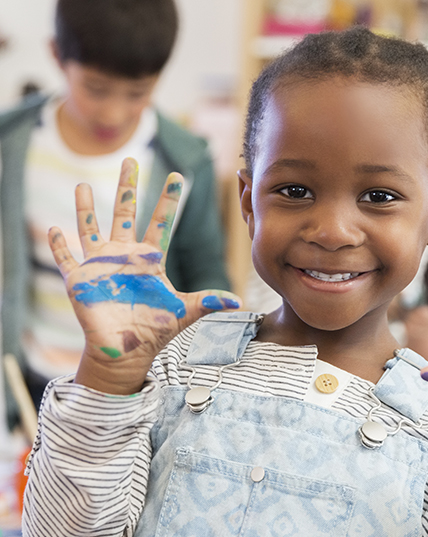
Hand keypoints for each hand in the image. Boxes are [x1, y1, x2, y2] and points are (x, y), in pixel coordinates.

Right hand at [49, 158, 240, 393]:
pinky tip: (52, 229)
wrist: (127, 350)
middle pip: (125, 213)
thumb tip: (239, 301)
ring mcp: (101, 265)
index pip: (160, 222)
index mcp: (150, 258)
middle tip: (130, 159)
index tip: (177, 176)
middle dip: (127, 187)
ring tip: (83, 184)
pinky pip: (65, 259)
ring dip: (86, 208)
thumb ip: (208, 301)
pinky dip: (58, 246)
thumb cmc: (155, 329)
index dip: (168, 200)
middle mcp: (125, 255)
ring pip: (91, 228)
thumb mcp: (184, 312)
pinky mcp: (80, 280)